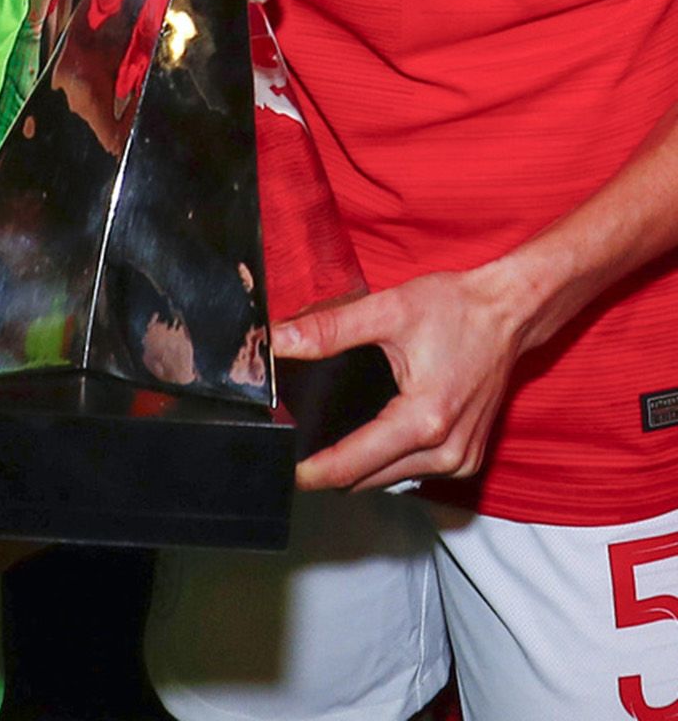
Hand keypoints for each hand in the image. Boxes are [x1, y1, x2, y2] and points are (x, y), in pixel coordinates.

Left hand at [273, 258, 525, 492]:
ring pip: (390, 479)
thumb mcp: (387, 310)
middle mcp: (446, 452)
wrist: (508, 312)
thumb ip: (328, 330)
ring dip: (361, 466)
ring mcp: (461, 460)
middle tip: (298, 444)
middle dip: (331, 466)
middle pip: (367, 479)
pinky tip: (373, 435)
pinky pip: (414, 471)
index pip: (352, 465)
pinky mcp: (469, 458)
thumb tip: (279, 340)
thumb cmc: (456, 309)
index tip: (282, 469)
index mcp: (424, 421)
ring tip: (329, 439)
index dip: (312, 471)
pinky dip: (390, 460)